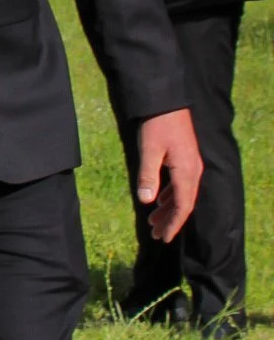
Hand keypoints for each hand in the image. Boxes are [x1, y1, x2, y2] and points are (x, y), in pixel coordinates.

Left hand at [136, 106, 200, 241]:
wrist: (167, 100)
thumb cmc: (157, 124)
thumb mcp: (149, 151)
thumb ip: (148, 176)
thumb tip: (146, 201)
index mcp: (187, 172)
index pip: (182, 206)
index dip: (174, 224)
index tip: (164, 238)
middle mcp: (193, 170)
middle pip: (183, 203)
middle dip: (170, 220)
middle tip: (155, 235)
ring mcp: (191, 164)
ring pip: (181, 194)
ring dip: (168, 208)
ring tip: (153, 222)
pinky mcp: (186, 157)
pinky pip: (180, 183)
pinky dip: (170, 195)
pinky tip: (159, 200)